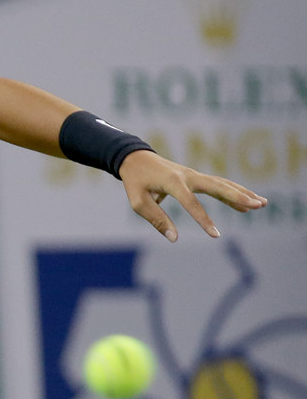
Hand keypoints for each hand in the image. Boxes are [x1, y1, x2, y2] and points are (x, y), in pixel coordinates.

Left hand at [120, 149, 266, 241]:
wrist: (136, 159)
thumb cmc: (135, 182)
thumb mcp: (138, 202)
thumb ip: (156, 219)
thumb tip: (174, 238)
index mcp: (172, 182)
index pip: (191, 203)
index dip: (203, 220)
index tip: (216, 235)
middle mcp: (188, 176)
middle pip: (218, 186)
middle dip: (239, 196)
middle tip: (258, 205)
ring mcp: (195, 175)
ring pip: (223, 184)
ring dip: (243, 193)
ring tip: (262, 204)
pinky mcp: (197, 177)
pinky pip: (219, 185)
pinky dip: (233, 193)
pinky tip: (247, 204)